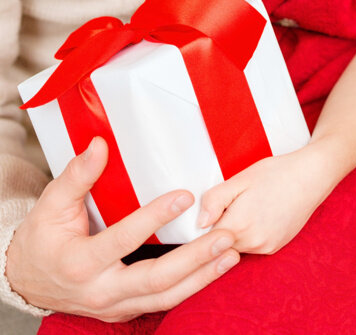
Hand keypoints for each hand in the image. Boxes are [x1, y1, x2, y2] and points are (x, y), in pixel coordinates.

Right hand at [5, 137, 238, 320]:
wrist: (26, 281)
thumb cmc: (42, 238)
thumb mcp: (51, 204)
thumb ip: (77, 176)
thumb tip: (98, 144)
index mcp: (80, 263)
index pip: (123, 240)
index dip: (154, 218)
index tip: (185, 196)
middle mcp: (100, 291)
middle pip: (155, 280)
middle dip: (193, 259)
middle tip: (224, 235)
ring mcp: (115, 306)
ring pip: (165, 297)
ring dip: (202, 277)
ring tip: (230, 253)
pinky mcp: (126, 310)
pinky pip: (163, 302)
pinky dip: (192, 286)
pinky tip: (215, 268)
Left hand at [199, 147, 328, 254]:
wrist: (311, 177)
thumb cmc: (275, 173)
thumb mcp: (240, 179)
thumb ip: (214, 200)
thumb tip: (199, 222)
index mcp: (239, 225)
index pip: (205, 238)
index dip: (203, 224)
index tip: (207, 210)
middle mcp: (252, 243)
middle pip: (220, 244)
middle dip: (218, 228)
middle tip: (229, 203)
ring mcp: (266, 247)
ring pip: (235, 246)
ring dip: (234, 231)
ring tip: (246, 205)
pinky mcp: (275, 247)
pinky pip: (252, 246)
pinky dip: (249, 234)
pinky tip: (258, 213)